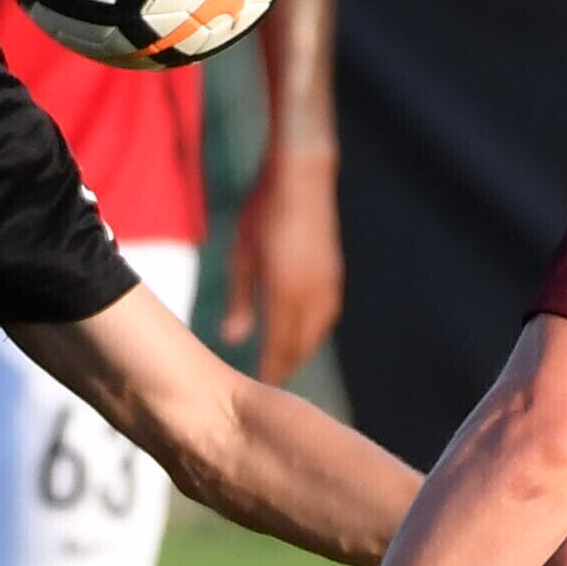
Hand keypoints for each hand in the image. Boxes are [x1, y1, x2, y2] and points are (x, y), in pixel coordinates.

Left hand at [223, 142, 341, 382]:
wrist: (303, 176)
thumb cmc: (264, 212)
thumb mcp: (242, 255)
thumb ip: (239, 300)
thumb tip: (232, 339)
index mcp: (285, 289)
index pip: (278, 344)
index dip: (270, 369)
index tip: (260, 388)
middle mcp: (312, 292)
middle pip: (300, 344)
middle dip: (286, 365)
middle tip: (271, 385)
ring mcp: (328, 282)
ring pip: (316, 332)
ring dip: (301, 350)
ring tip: (284, 363)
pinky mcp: (335, 273)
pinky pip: (326, 314)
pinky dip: (314, 331)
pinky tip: (303, 332)